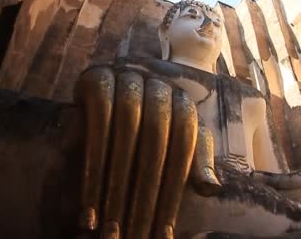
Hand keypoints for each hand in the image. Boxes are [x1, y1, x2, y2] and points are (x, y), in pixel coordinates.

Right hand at [74, 65, 217, 238]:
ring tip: (107, 227)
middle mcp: (160, 88)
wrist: (109, 89)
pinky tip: (88, 197)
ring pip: (125, 134)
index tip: (162, 233)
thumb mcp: (176, 145)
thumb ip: (195, 162)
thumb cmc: (148, 128)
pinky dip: (93, 163)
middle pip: (155, 143)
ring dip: (115, 184)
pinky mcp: (98, 77)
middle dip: (143, 194)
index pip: (183, 150)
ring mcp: (129, 79)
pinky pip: (98, 122)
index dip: (173, 193)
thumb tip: (211, 188)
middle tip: (132, 235)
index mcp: (184, 105)